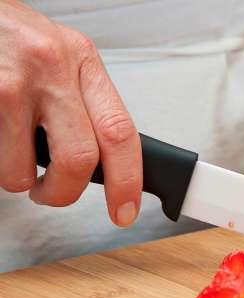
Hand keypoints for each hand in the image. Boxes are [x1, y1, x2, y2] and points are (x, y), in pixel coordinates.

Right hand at [0, 0, 141, 225]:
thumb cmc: (13, 36)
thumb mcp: (61, 55)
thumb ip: (84, 100)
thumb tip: (103, 160)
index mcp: (82, 61)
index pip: (121, 132)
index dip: (126, 181)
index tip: (124, 210)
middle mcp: (51, 67)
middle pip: (79, 159)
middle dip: (64, 192)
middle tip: (51, 193)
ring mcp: (10, 82)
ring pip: (21, 167)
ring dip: (16, 177)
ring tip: (12, 156)